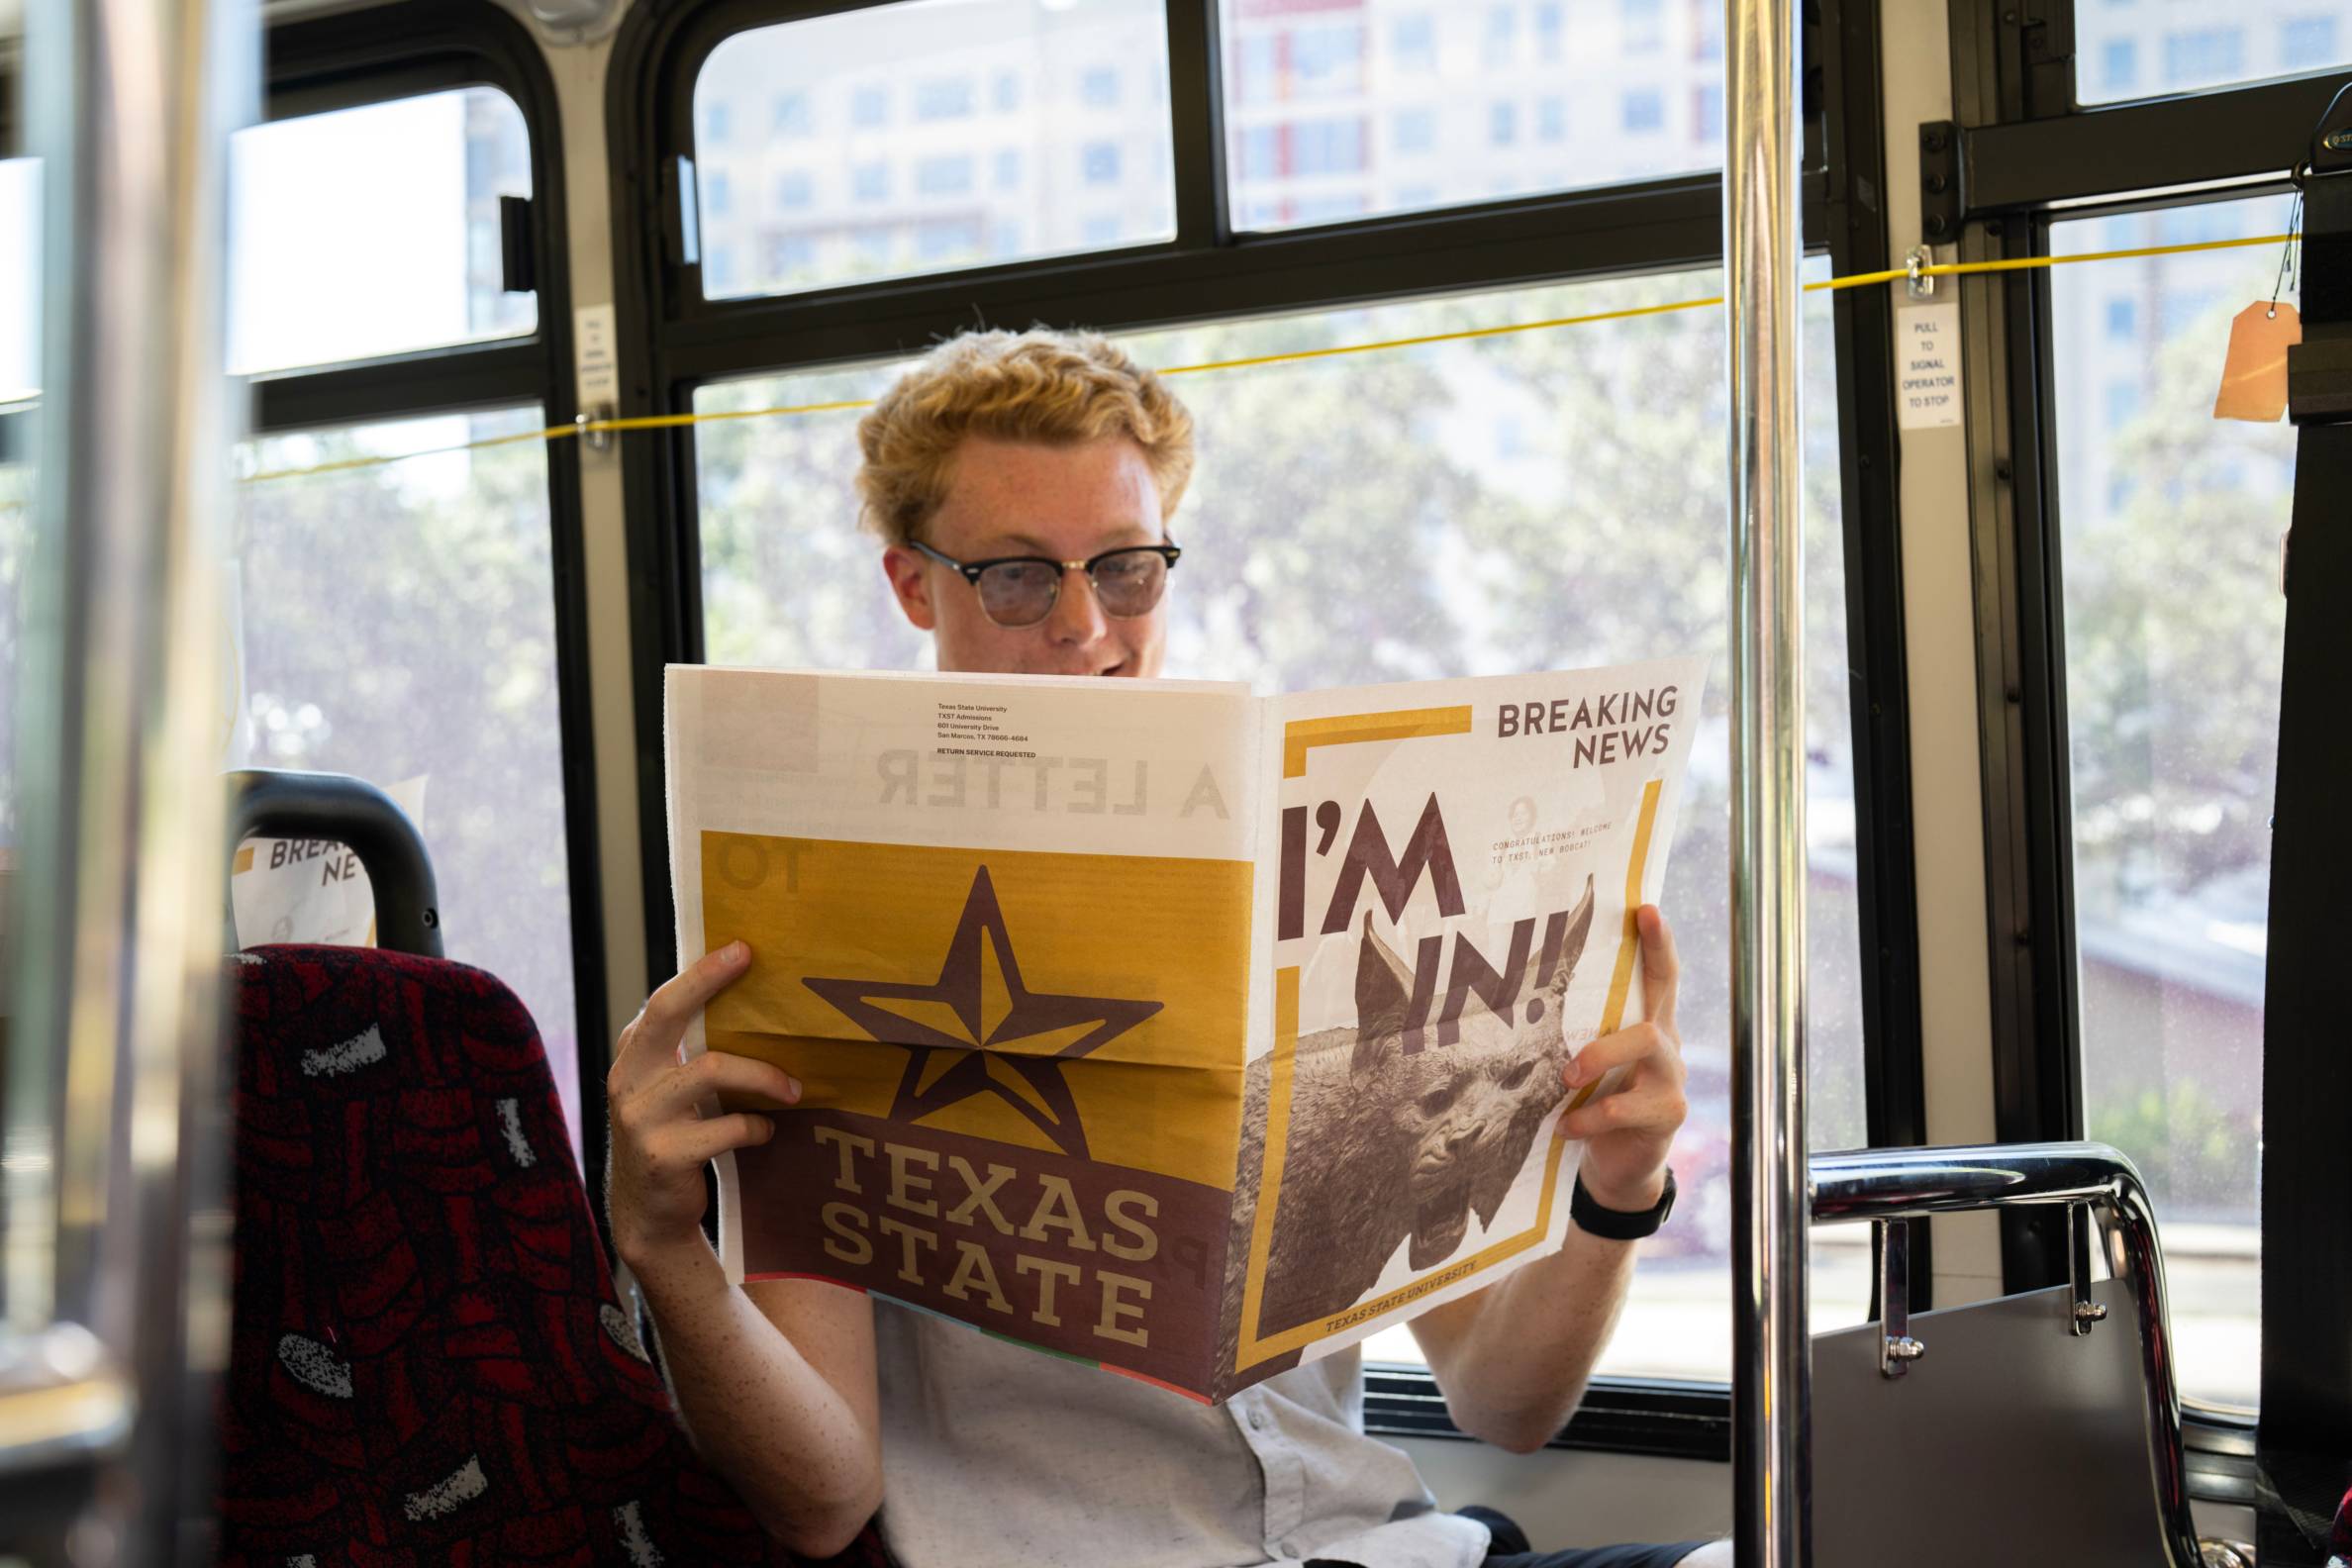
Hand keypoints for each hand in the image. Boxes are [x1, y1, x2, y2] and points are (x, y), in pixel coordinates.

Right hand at [607, 941, 802, 1267]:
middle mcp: (628, 1080)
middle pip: (668, 1015)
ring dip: (764, 1076)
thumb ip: (688, 1053)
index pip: (663, 1002)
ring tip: (794, 1090)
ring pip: (712, 1069)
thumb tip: (753, 1007)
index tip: (741, 948)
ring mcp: (641, 1118)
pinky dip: (756, 1127)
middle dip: (709, 982)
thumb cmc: (673, 1137)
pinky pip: (728, 1127)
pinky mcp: (664, 1155)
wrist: (648, 1216)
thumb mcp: (669, 1091)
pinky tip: (765, 1131)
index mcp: (633, 1057)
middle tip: (752, 962)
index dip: (701, 973)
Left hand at [1555, 905, 1686, 1216]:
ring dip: (1599, 1060)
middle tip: (1570, 1055)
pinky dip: (1588, 1119)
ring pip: (1647, 1046)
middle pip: (1659, 1004)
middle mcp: (1668, 1045)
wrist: (1620, 1162)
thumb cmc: (1599, 1099)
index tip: (1645, 907)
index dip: (1658, 941)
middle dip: (1613, 1016)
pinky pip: (1626, 1109)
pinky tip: (1565, 1127)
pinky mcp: (1666, 1115)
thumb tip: (1521, 997)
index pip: (1661, 975)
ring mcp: (1672, 1080)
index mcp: (1649, 1023)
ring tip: (1565, 1081)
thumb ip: (1580, 1034)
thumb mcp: (1594, 1063)